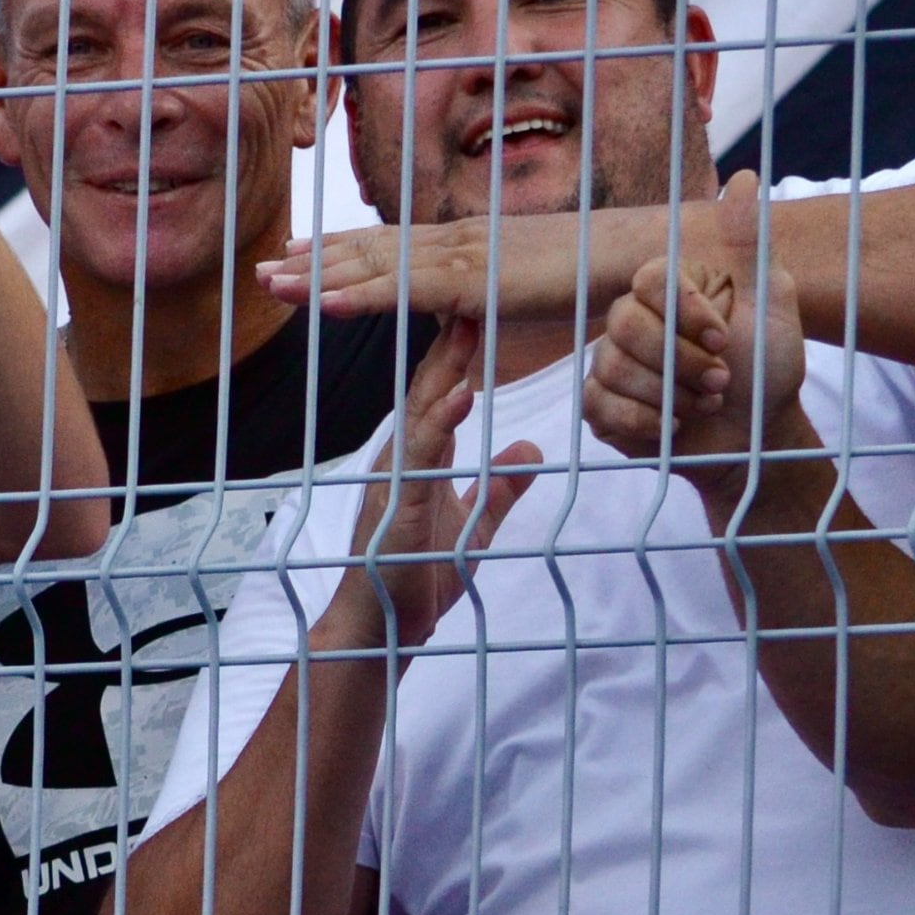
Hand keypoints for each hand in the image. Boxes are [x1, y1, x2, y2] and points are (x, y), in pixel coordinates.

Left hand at [263, 206, 631, 329]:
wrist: (641, 255)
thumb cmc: (597, 273)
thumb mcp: (529, 284)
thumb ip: (496, 291)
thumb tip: (478, 300)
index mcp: (468, 242)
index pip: (392, 244)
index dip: (342, 250)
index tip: (300, 255)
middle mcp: (456, 242)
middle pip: (369, 249)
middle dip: (314, 259)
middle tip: (263, 268)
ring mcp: (462, 258)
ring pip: (373, 266)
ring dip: (317, 275)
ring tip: (269, 282)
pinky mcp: (473, 283)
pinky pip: (402, 291)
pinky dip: (356, 295)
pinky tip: (319, 301)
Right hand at [343, 318, 540, 652]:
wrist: (383, 626)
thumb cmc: (416, 576)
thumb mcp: (474, 526)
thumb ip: (500, 488)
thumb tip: (531, 450)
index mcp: (420, 458)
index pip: (441, 393)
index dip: (459, 351)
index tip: (480, 307)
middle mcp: (402, 457)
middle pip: (428, 387)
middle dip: (451, 340)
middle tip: (473, 288)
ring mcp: (396, 476)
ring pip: (422, 409)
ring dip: (445, 366)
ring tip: (468, 324)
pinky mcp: (398, 502)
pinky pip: (421, 453)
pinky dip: (441, 421)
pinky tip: (462, 394)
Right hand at [580, 171, 807, 491]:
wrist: (758, 434)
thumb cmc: (767, 367)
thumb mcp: (770, 303)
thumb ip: (750, 245)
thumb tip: (746, 176)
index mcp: (668, 290)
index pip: (649, 279)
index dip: (684, 311)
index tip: (723, 338)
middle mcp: (631, 319)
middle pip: (624, 324)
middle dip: (681, 361)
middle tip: (722, 381)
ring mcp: (610, 362)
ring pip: (612, 366)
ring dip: (671, 395)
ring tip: (707, 405)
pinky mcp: (601, 406)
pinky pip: (599, 405)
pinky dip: (644, 421)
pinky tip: (673, 427)